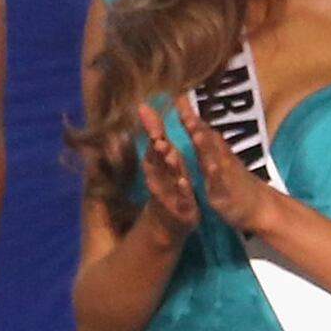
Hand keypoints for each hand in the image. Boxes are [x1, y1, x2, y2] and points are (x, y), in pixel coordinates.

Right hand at [134, 116, 201, 237]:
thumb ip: (157, 138)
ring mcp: (169, 192)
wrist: (169, 222)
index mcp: (158, 164)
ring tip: (169, 153)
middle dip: (157, 146)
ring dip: (169, 165)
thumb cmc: (168, 185)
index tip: (146, 109)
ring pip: (169, 176)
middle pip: (157, 158)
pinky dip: (182, 189)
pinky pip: (182, 197)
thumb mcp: (164, 162)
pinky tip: (184, 180)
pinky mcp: (181, 206)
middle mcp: (160, 176)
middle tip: (157, 135)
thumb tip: (146, 108)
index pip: (154, 141)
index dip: (150, 126)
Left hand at [180, 112, 282, 239]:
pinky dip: (216, 175)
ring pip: (213, 158)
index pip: (200, 129)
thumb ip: (210, 144)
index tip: (176, 95)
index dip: (188, 114)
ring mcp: (225, 175)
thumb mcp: (222, 161)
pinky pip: (220, 184)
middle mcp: (220, 159)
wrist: (262, 207)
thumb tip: (199, 125)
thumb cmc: (238, 184)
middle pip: (205, 139)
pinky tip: (212, 166)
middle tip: (182, 106)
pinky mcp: (227, 193)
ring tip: (195, 131)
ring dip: (205, 144)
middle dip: (194, 123)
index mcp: (215, 153)